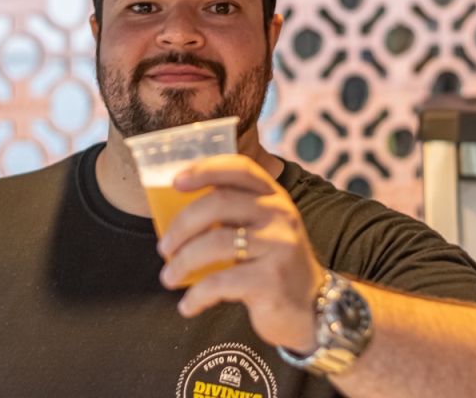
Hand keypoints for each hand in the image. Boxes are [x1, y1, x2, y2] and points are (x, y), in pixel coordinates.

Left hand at [157, 153, 324, 352]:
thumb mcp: (260, 231)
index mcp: (273, 196)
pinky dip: (197, 295)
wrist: (311, 308)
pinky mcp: (272, 279)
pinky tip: (188, 305)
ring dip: (182, 262)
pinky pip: (221, 282)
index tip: (176, 182)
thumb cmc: (272, 266)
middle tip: (164, 248)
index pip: (240, 168)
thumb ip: (231, 216)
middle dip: (182, 225)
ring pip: (216, 243)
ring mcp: (279, 245)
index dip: (205, 169)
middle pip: (219, 203)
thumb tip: (174, 217)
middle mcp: (279, 214)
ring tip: (169, 278)